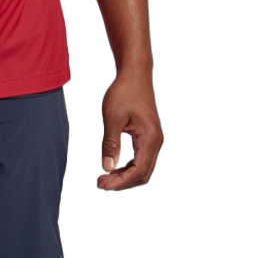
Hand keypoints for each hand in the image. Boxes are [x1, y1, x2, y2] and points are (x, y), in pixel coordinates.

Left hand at [96, 75, 163, 191]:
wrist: (134, 73)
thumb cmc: (123, 91)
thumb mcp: (112, 117)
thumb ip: (111, 144)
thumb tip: (107, 168)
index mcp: (150, 138)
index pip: (138, 171)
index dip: (119, 182)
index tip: (101, 184)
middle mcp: (156, 141)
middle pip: (143, 174)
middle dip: (122, 182)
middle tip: (100, 183)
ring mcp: (154, 139)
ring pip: (143, 168)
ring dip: (125, 175)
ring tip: (105, 177)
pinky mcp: (149, 135)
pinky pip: (142, 158)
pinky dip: (128, 166)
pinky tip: (114, 165)